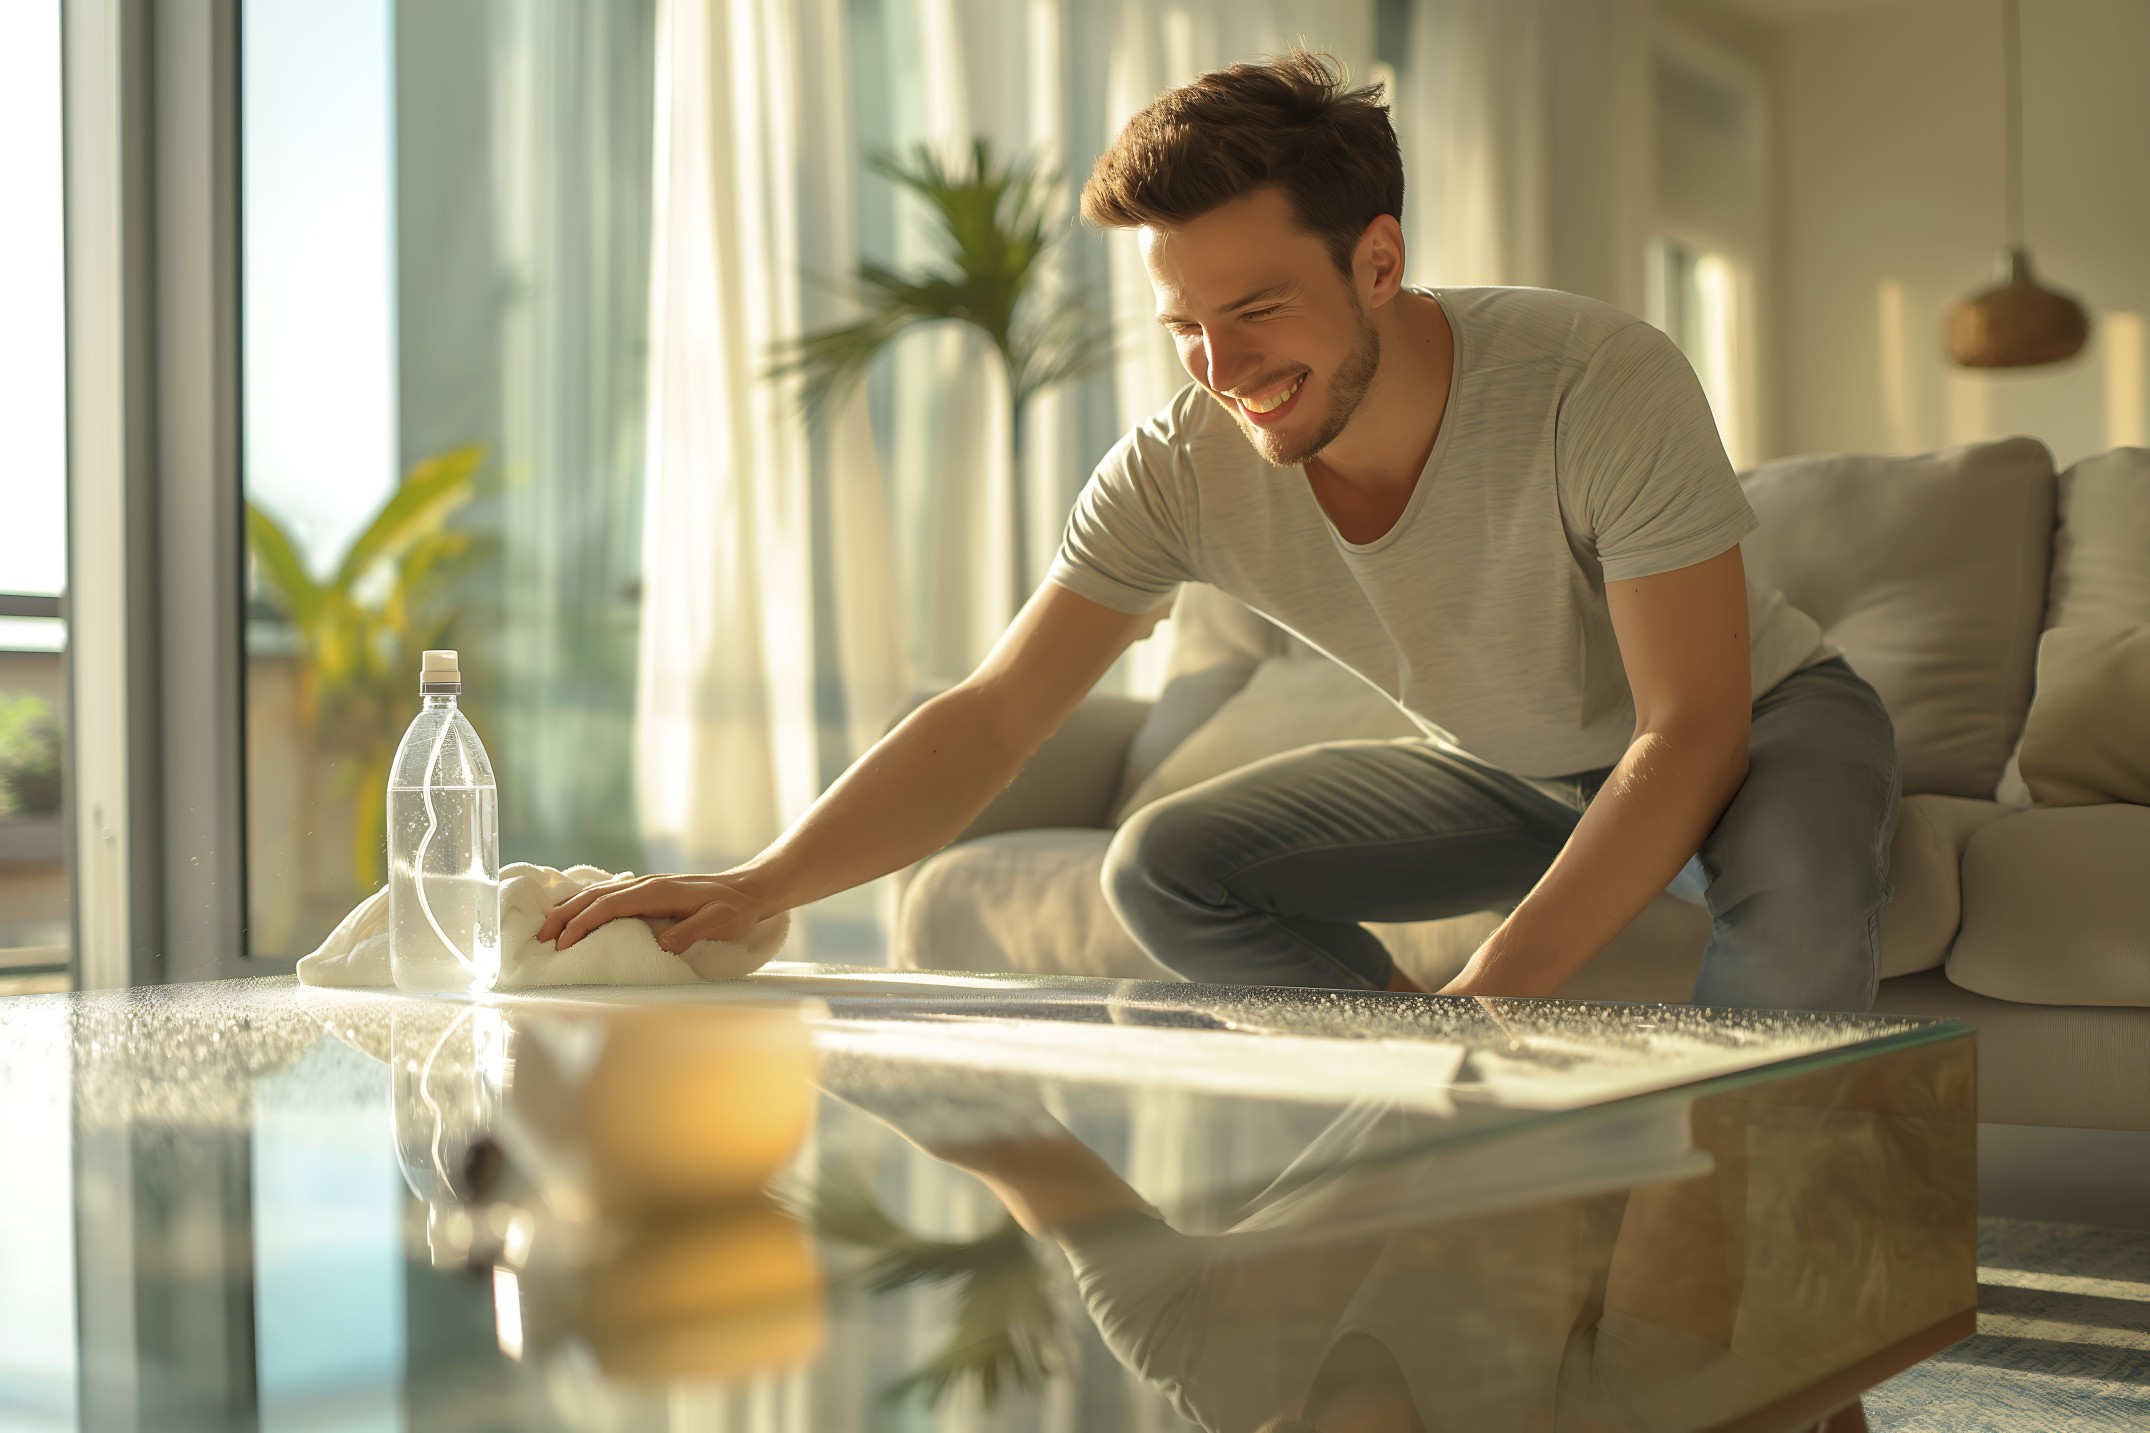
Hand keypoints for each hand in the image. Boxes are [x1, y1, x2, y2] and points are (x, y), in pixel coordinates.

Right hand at [536, 871, 767, 952]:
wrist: (750, 889)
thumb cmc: (736, 909)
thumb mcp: (719, 922)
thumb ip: (690, 933)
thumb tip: (660, 946)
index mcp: (656, 892)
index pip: (608, 906)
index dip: (582, 924)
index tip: (563, 944)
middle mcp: (646, 884)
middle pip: (594, 896)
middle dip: (565, 916)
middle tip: (542, 939)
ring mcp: (646, 885)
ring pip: (598, 893)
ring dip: (572, 909)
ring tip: (550, 928)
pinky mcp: (649, 891)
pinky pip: (610, 893)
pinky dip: (587, 902)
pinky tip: (578, 913)